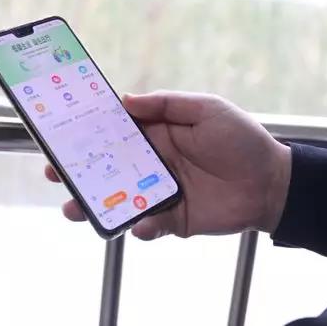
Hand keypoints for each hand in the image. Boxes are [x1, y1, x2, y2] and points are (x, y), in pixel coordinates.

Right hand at [45, 91, 291, 239]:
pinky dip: (141, 227)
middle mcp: (154, 163)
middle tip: (54, 171)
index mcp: (159, 134)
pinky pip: (148, 225)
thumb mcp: (207, 110)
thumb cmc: (242, 140)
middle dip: (79, 170)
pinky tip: (140, 224)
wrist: (272, 182)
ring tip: (73, 208)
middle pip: (108, 167)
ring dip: (95, 204)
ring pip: (119, 199)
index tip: (61, 131)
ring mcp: (161, 192)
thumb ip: (167, 105)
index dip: (90, 131)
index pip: (117, 132)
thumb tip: (126, 99)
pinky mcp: (174, 219)